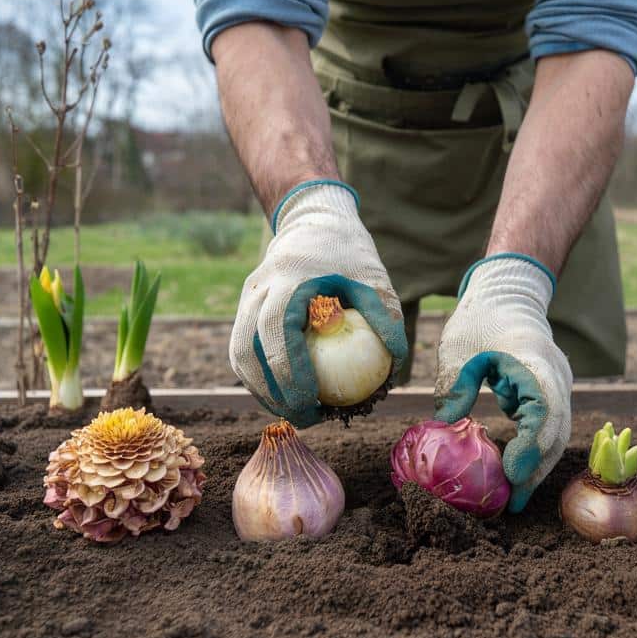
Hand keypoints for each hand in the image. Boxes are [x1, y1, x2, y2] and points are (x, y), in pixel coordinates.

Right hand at [230, 181, 407, 426]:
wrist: (312, 219)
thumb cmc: (348, 252)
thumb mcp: (374, 279)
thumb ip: (384, 319)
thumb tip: (396, 370)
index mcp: (287, 281)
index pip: (278, 335)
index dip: (290, 375)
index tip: (314, 404)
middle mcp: (258, 290)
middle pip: (249, 352)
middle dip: (273, 393)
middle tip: (306, 418)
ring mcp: (246, 298)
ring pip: (240, 355)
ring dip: (262, 390)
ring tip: (294, 413)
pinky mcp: (245, 308)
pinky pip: (244, 350)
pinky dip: (260, 376)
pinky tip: (285, 396)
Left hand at [434, 254, 571, 511]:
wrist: (510, 293)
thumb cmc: (480, 318)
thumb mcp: (458, 347)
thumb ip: (454, 384)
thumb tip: (443, 426)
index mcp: (534, 361)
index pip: (543, 411)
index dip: (530, 446)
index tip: (510, 474)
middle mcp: (555, 376)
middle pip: (556, 432)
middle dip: (536, 470)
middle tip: (513, 504)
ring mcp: (558, 385)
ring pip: (556, 435)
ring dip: (537, 466)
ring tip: (514, 499)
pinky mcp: (550, 393)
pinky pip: (547, 428)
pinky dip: (533, 451)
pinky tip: (513, 476)